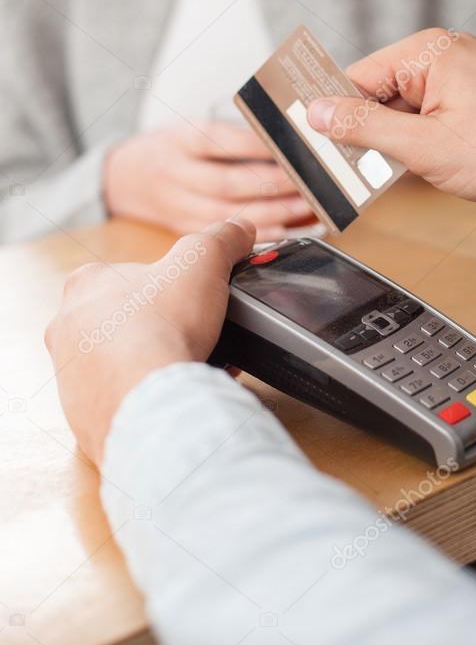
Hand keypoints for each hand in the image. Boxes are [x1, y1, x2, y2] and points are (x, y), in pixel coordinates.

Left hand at [45, 219, 255, 464]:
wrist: (149, 397)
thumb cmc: (162, 325)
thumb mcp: (204, 260)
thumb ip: (222, 239)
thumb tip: (239, 230)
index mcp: (85, 285)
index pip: (126, 275)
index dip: (165, 285)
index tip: (188, 297)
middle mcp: (66, 329)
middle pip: (122, 321)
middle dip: (157, 327)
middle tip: (190, 333)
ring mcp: (71, 376)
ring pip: (120, 363)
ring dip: (152, 363)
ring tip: (187, 365)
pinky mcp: (84, 414)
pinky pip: (121, 401)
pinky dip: (147, 397)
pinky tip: (174, 393)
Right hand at [104, 121, 313, 239]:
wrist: (120, 178)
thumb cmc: (169, 148)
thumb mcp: (189, 129)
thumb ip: (230, 136)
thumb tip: (284, 142)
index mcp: (179, 141)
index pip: (219, 141)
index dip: (256, 146)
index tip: (290, 148)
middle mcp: (175, 173)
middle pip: (227, 183)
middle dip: (272, 185)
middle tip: (307, 185)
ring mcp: (177, 205)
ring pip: (226, 215)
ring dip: (271, 214)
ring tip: (305, 209)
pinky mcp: (183, 229)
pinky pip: (222, 236)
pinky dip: (255, 235)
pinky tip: (284, 231)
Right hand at [307, 29, 475, 242]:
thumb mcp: (425, 147)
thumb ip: (365, 128)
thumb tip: (319, 113)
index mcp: (428, 52)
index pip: (357, 76)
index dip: (332, 112)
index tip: (308, 141)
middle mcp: (443, 56)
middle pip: (378, 92)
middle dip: (366, 132)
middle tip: (353, 169)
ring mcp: (461, 78)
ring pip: (403, 109)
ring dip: (394, 142)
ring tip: (403, 171)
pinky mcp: (473, 101)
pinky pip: (428, 117)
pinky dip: (418, 143)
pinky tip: (423, 168)